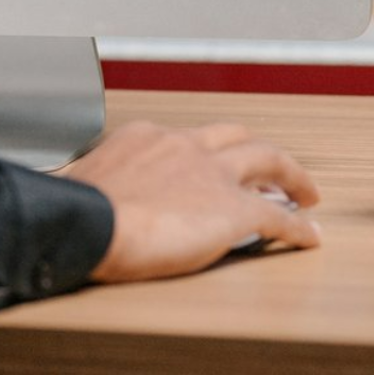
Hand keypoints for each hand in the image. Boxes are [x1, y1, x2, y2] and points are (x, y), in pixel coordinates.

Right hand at [58, 120, 320, 282]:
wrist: (89, 223)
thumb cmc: (74, 209)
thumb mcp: (75, 181)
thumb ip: (85, 182)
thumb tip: (64, 191)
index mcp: (146, 137)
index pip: (184, 138)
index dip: (205, 153)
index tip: (209, 166)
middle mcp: (184, 146)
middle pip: (235, 136)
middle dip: (257, 151)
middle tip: (272, 169)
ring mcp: (213, 175)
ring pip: (268, 160)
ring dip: (292, 175)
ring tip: (306, 192)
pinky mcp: (234, 211)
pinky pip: (279, 217)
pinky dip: (299, 227)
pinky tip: (309, 238)